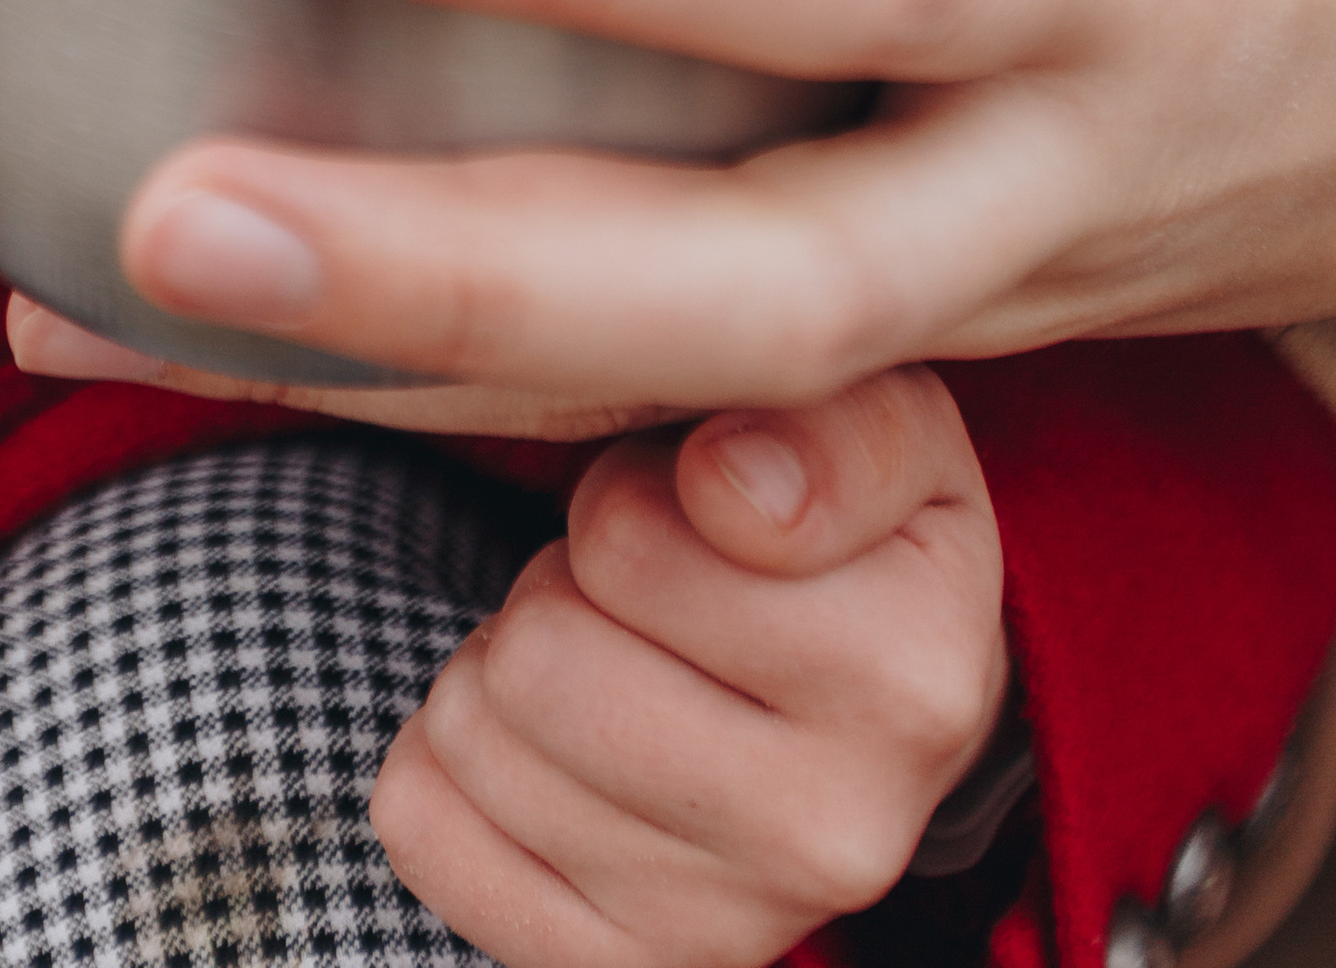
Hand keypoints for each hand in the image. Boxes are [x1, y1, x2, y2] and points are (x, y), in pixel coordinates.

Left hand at [20, 0, 1335, 424]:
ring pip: (683, 388)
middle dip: (452, 269)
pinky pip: (674, 406)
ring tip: (96, 301)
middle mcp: (1039, 160)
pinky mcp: (924, 370)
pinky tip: (204, 344)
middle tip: (173, 212)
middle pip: (749, 276)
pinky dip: (439, 387)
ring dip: (385, 367)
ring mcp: (985, 301)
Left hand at [375, 372, 1010, 967]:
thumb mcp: (875, 418)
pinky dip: (446, 756)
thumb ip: (830, 422)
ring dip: (503, 660)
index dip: (627, 491)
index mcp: (913, 677)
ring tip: (602, 656)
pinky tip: (546, 741)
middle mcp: (838, 832)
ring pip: (474, 733)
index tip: (690, 504)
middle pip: (541, 648)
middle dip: (559, 580)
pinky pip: (422, 826)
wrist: (869, 693)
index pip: (626, 538)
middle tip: (632, 588)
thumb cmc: (840, 515)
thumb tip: (729, 489)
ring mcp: (728, 924)